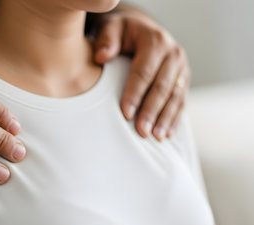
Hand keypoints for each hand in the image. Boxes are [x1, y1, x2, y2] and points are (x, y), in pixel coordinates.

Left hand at [89, 5, 190, 140]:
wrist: (141, 29)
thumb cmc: (121, 32)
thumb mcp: (112, 28)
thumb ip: (106, 40)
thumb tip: (101, 57)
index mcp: (156, 41)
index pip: (144, 72)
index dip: (135, 94)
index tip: (125, 113)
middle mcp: (174, 54)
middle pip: (162, 88)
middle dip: (151, 111)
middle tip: (141, 131)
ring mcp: (181, 68)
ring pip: (175, 97)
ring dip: (165, 119)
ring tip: (155, 137)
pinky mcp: (183, 80)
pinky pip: (181, 101)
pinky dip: (174, 119)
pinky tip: (166, 134)